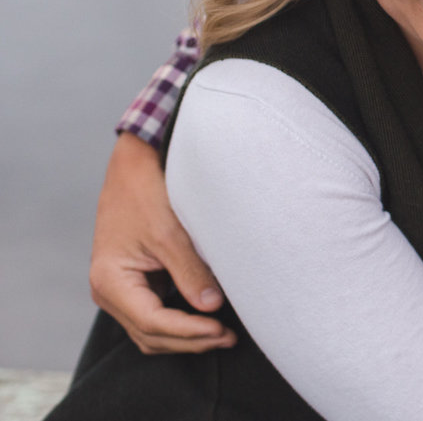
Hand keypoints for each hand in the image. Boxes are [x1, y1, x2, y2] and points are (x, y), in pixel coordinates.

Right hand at [89, 132, 236, 353]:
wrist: (133, 166)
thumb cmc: (146, 194)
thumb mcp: (170, 234)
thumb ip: (190, 272)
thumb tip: (212, 308)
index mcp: (110, 280)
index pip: (152, 322)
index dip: (188, 331)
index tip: (221, 330)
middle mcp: (108, 291)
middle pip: (151, 334)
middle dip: (190, 340)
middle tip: (229, 337)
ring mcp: (119, 290)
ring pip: (151, 330)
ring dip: (185, 337)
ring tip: (222, 334)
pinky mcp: (132, 283)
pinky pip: (153, 315)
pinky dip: (178, 323)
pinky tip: (206, 319)